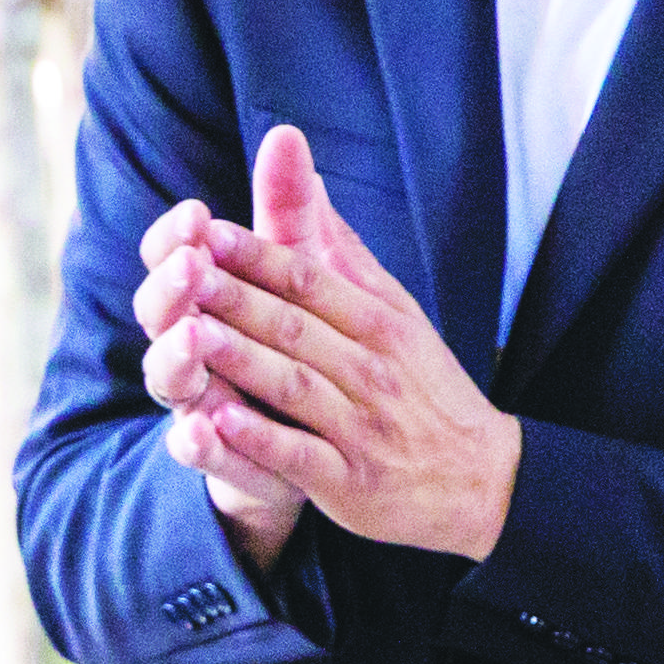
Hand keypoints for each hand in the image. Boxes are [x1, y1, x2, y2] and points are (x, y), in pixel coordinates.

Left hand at [155, 124, 523, 563]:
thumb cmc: (427, 389)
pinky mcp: (352, 482)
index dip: (257, 257)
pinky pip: (301, 456)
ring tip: (190, 336)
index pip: (310, 281)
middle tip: (179, 273)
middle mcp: (372, 369)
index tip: (206, 233)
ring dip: (242, 360)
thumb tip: (310, 182)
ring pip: (294, 385)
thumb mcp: (400, 315)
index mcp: (380, 323)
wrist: (484, 479)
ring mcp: (362, 427)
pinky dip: (262, 439)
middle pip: (295, 327)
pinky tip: (220, 422)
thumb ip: (347, 255)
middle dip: (235, 299)